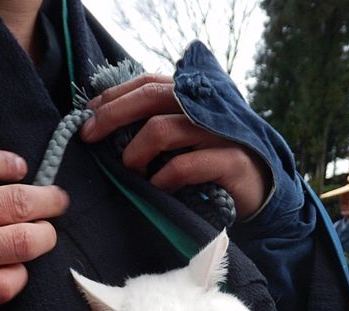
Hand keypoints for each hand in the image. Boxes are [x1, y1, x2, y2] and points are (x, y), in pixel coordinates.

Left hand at [80, 74, 270, 219]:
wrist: (262, 189)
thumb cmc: (213, 163)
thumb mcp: (186, 139)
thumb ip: (159, 125)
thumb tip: (108, 127)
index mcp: (193, 96)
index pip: (147, 83)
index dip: (113, 96)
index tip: (86, 116)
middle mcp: (206, 106)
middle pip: (151, 97)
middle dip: (112, 115)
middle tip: (88, 137)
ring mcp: (219, 132)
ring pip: (163, 129)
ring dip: (136, 152)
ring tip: (129, 169)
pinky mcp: (231, 162)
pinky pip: (185, 166)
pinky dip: (163, 178)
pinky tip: (158, 186)